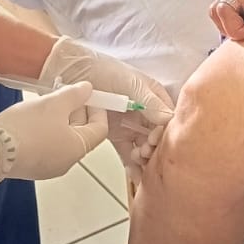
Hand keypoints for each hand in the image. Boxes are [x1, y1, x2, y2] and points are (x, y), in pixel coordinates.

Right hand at [0, 82, 106, 185]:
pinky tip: (33, 119)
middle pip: (81, 134)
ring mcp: (48, 168)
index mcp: (78, 149)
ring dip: (60, 120)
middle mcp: (67, 163)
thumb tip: (88, 89)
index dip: (98, 108)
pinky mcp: (31, 168)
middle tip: (64, 93)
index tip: (87, 94)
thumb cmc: (28, 127)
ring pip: (62, 140)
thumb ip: (74, 95)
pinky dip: (47, 132)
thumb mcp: (53, 104)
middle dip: (76, 112)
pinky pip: (47, 147)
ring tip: (47, 103)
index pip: (100, 129)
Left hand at [39, 37, 174, 175]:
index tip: (155, 139)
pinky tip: (135, 174)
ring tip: (138, 158)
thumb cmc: (105, 70)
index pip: (168, 120)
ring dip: (144, 157)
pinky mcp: (116, 135)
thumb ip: (149, 101)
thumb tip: (167, 119)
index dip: (165, 132)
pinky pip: (127, 152)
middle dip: (154, 147)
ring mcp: (131, 125)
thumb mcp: (131, 83)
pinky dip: (132, 164)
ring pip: (144, 147)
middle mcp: (146, 113)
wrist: (75, 72)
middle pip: (158, 137)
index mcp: (155, 98)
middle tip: (145, 151)